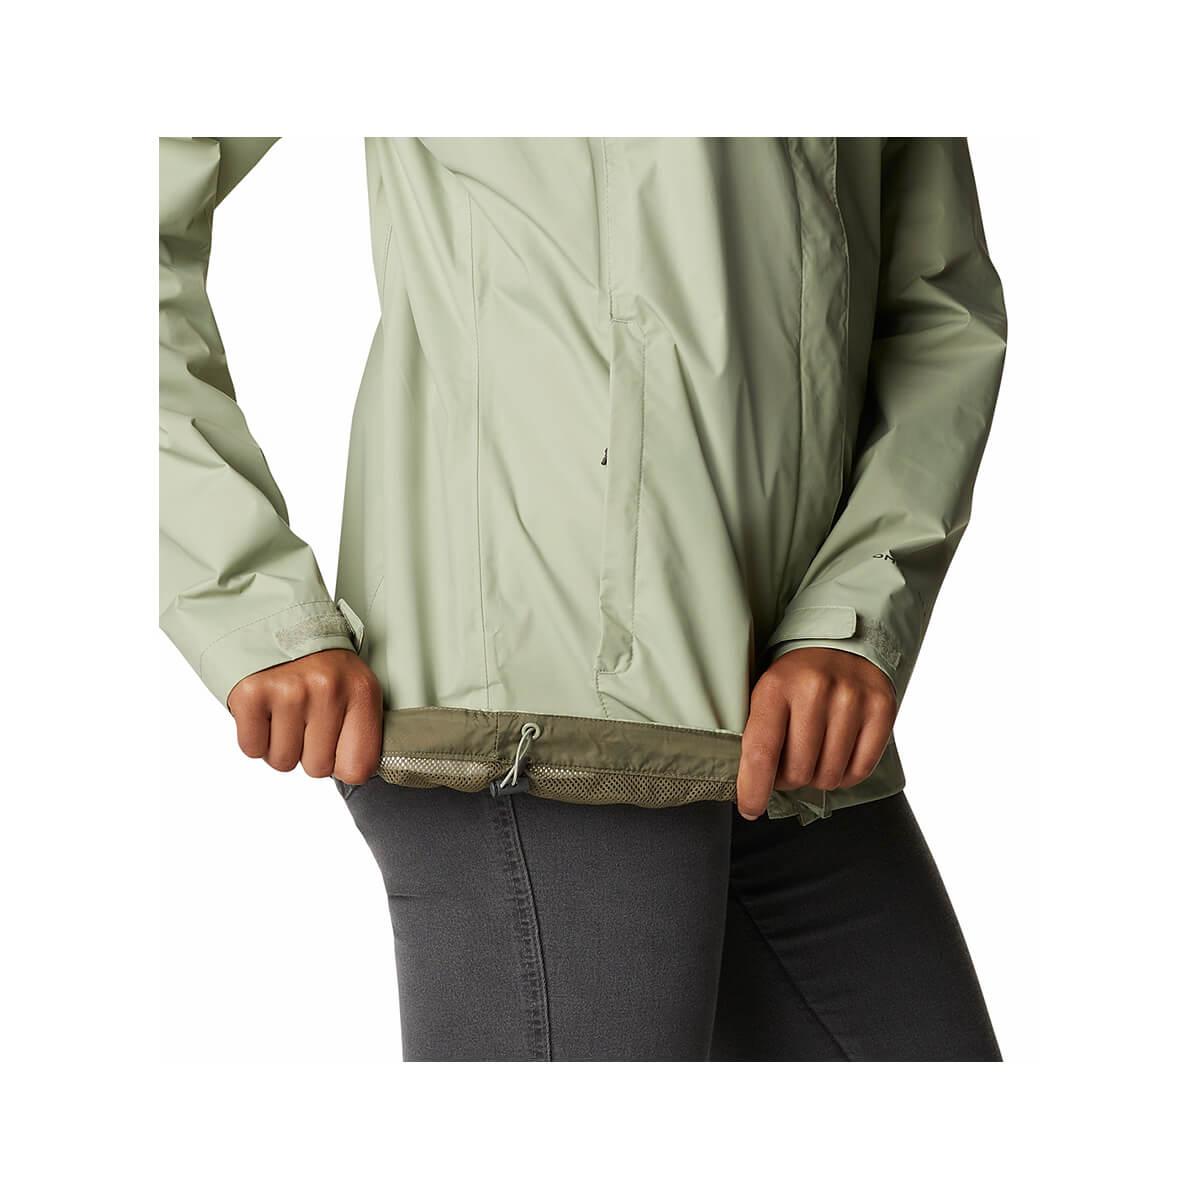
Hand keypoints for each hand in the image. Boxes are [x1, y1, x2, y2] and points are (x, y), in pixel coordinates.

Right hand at [227, 649, 382, 784]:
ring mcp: (288, 691)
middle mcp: (328, 690)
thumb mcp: (352, 681)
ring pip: (282, 761)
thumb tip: (356, 772)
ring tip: (282, 710)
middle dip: (306, 752)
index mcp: (361, 690)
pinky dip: (254, 735)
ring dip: (279, 744)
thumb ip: (358, 725)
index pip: (360, 766)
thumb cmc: (315, 659)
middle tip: (303, 718)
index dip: (342, 765)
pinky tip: (263, 707)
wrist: (267, 615)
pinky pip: (252, 748)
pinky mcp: (250, 693)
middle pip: (317, 769)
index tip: (335, 747)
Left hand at [737, 648, 896, 819]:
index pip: (762, 752)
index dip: (754, 789)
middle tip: (788, 766)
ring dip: (818, 778)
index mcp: (776, 686)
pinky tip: (837, 755)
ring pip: (830, 776)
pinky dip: (846, 775)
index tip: (750, 808)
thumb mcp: (766, 693)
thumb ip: (757, 734)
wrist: (841, 644)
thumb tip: (748, 787)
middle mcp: (815, 690)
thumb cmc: (796, 679)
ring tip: (814, 755)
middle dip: (789, 779)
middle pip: (799, 771)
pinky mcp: (882, 708)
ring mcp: (852, 699)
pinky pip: (861, 770)